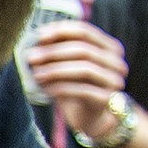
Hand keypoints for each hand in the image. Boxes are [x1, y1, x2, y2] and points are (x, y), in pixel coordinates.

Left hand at [23, 21, 129, 138]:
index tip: (39, 36)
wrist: (89, 116)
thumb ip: (57, 49)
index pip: (86, 32)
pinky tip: (45, 90)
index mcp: (109, 47)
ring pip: (84, 69)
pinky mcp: (107, 99)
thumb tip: (37, 37)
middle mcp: (116, 62)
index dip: (61, 31)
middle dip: (54, 52)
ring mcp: (114, 81)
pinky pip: (83, 91)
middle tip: (31, 57)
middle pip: (84, 50)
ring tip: (36, 74)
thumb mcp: (67, 65)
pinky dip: (61, 88)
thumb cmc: (76, 85)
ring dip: (56, 70)